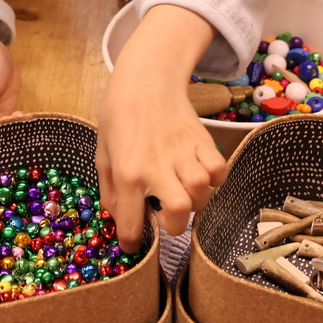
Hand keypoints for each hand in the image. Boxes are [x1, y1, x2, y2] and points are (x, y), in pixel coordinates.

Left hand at [95, 5, 227, 251]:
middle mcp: (156, 166)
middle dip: (173, 224)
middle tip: (164, 212)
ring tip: (182, 191)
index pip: (132, 224)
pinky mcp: (202, 140)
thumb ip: (109, 191)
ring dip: (194, 201)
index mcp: (127, 172)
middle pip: (177, 213)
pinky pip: (219, 172)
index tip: (133, 242)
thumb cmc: (118, 116)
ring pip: (201, 194)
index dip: (131, 241)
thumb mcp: (102, 154)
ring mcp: (183, 153)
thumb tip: (120, 220)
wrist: (145, 79)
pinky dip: (215, 180)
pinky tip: (201, 174)